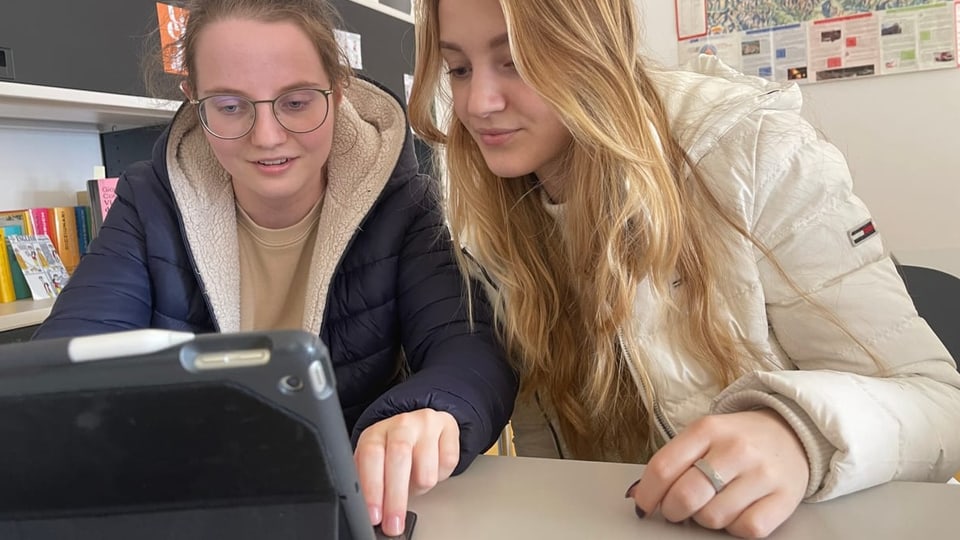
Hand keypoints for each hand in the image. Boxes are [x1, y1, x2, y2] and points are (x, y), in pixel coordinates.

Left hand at [355, 409, 459, 535]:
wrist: (420, 426)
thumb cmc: (393, 450)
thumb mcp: (374, 463)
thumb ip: (367, 482)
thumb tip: (365, 512)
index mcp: (376, 433)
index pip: (371, 457)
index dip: (372, 487)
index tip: (374, 515)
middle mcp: (401, 424)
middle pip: (399, 459)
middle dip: (396, 498)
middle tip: (394, 524)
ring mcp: (426, 423)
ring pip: (427, 469)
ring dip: (421, 487)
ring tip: (415, 483)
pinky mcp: (448, 426)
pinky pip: (448, 463)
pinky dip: (441, 474)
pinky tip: (432, 467)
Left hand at [627, 409, 808, 537]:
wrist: (793, 432)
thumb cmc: (738, 439)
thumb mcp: (703, 436)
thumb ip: (672, 461)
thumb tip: (639, 495)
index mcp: (708, 429)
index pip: (663, 467)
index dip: (647, 493)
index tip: (644, 504)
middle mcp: (735, 449)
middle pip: (685, 496)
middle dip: (673, 511)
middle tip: (677, 509)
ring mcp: (762, 474)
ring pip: (713, 518)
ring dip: (706, 518)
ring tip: (714, 502)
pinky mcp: (784, 498)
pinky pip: (746, 529)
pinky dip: (735, 528)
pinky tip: (737, 511)